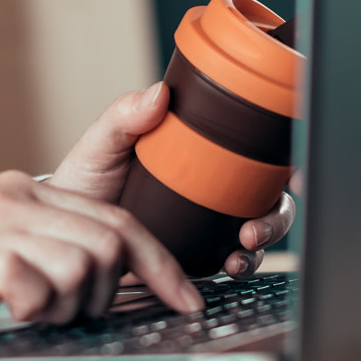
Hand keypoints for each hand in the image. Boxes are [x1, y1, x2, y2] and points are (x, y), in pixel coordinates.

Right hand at [0, 171, 202, 337]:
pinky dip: (35, 310)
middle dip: (111, 293)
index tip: (186, 301)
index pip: (115, 218)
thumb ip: (32, 249)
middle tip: (72, 318)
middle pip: (111, 242)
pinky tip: (5, 313)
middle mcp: (10, 197)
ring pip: (84, 264)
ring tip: (27, 316)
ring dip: (71, 307)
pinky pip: (38, 285)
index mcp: (18, 190)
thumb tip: (94, 284)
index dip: (160, 264)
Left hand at [48, 84, 297, 278]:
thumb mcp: (103, 144)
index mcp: (201, 152)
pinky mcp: (200, 254)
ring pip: (259, 229)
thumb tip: (158, 93)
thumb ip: (125, 116)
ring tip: (242, 250)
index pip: (256, 151)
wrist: (64, 233)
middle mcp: (214, 187)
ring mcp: (209, 222)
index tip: (295, 172)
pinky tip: (229, 267)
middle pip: (268, 195)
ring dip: (265, 241)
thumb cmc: (84, 181)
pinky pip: (234, 260)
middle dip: (277, 213)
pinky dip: (242, 264)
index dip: (288, 159)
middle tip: (255, 227)